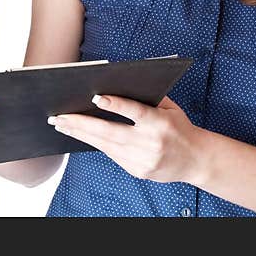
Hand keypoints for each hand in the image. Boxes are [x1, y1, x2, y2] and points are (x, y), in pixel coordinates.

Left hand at [48, 96, 199, 183]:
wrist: (195, 160)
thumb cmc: (180, 127)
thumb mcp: (169, 108)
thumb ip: (146, 98)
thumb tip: (115, 84)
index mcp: (161, 123)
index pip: (135, 112)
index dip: (116, 105)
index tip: (96, 98)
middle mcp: (151, 144)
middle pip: (110, 133)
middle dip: (81, 124)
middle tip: (59, 116)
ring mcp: (143, 160)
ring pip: (105, 146)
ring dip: (81, 134)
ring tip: (62, 124)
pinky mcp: (137, 171)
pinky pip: (111, 155)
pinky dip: (95, 143)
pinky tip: (80, 135)